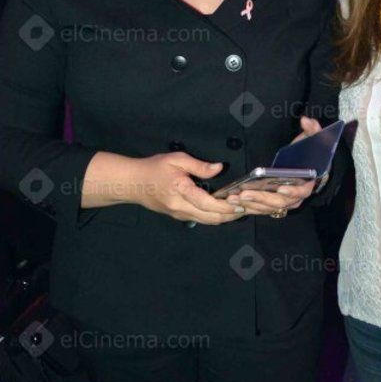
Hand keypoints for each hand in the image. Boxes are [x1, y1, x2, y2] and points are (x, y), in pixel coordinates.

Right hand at [131, 152, 246, 224]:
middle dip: (230, 215)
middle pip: (210, 218)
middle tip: (246, 208)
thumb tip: (219, 168)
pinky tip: (223, 210)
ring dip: (223, 217)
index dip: (226, 206)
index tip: (240, 204)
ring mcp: (179, 215)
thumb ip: (199, 166)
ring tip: (238, 210)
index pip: (207, 204)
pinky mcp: (178, 216)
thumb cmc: (154, 168)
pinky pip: (200, 219)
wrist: (133, 183)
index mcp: (181, 192)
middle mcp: (180, 208)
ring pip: (206, 221)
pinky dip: (214, 216)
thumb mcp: (177, 159)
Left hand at [226, 116, 322, 215]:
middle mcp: (294, 197)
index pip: (301, 191)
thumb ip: (312, 129)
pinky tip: (233, 200)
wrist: (305, 170)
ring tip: (234, 197)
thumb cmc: (307, 156)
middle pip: (279, 202)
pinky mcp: (270, 205)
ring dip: (250, 203)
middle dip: (261, 198)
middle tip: (245, 194)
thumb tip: (306, 120)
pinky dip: (246, 206)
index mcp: (306, 184)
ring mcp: (282, 203)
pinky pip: (259, 209)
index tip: (280, 189)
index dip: (291, 192)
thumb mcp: (311, 140)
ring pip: (267, 207)